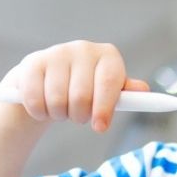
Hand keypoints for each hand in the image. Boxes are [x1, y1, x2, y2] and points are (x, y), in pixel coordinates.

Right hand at [0, 40, 148, 132]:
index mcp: (107, 56)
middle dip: (79, 115)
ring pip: (57, 101)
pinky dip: (38, 112)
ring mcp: (56, 53)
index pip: (108, 83)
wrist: (46, 80)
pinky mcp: (32, 63)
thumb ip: (125, 94)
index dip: (104, 108)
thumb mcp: (107, 92)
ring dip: (58, 114)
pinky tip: (42, 108)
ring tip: (61, 109)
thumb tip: (143, 90)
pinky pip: (35, 100)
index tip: (99, 128)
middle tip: (78, 116)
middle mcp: (83, 49)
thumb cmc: (85, 88)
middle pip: (81, 97)